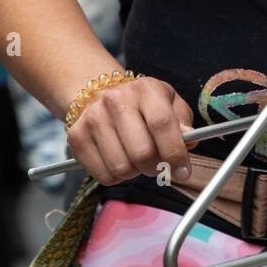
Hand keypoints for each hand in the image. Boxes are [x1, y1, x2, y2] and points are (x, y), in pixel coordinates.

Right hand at [65, 74, 196, 187]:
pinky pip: (104, 176)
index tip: (183, 171)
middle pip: (142, 153)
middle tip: (159, 166)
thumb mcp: (168, 102)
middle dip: (156, 168)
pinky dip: (117, 177)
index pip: (162, 124)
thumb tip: (189, 143)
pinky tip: (119, 160)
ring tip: (136, 159)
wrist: (97, 94)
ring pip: (122, 169)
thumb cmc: (141, 103)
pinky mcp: (77, 138)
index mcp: (145, 89)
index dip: (175, 152)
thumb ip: (183, 121)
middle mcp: (116, 101)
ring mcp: (93, 119)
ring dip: (135, 173)